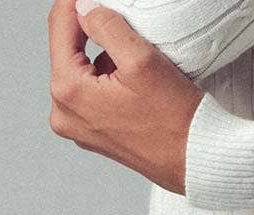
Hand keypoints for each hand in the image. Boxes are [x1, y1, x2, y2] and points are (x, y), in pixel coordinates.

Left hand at [48, 3, 201, 195]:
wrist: (193, 159)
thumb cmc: (174, 121)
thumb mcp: (140, 59)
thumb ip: (105, 25)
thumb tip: (84, 8)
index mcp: (69, 92)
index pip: (59, 26)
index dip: (75, 0)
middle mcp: (64, 113)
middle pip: (66, 47)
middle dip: (89, 28)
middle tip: (120, 21)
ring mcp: (76, 125)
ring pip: (80, 66)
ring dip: (101, 52)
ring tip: (133, 63)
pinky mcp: (91, 130)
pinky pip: (90, 88)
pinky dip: (106, 74)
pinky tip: (131, 82)